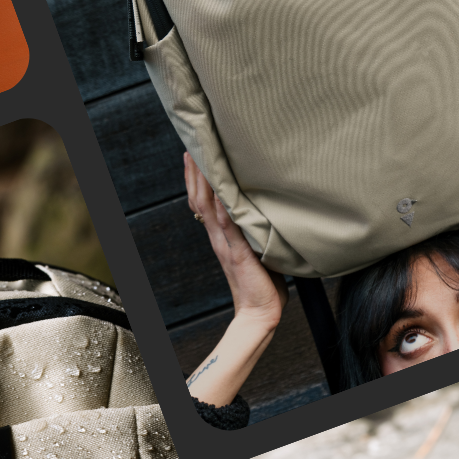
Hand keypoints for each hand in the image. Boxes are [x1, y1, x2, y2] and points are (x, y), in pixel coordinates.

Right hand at [184, 153, 285, 327]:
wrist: (260, 313)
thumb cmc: (263, 285)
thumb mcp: (257, 250)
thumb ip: (255, 231)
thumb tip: (265, 212)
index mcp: (223, 237)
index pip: (204, 202)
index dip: (197, 179)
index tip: (196, 154)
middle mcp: (220, 238)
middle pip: (199, 199)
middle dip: (195, 172)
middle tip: (192, 145)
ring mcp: (227, 244)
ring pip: (208, 207)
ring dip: (203, 181)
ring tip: (201, 157)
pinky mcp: (239, 252)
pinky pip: (228, 225)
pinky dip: (222, 207)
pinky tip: (220, 190)